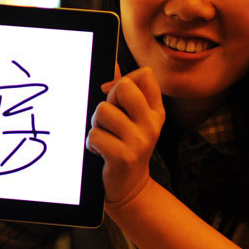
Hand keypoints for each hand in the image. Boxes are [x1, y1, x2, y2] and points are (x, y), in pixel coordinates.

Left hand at [86, 66, 164, 205]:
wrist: (129, 186)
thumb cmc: (125, 145)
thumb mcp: (131, 117)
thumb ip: (123, 90)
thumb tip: (112, 62)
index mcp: (156, 110)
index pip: (145, 75)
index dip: (124, 81)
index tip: (118, 99)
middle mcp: (152, 124)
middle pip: (124, 87)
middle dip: (108, 101)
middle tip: (109, 120)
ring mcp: (140, 141)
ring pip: (103, 111)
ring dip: (96, 125)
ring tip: (105, 137)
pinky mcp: (124, 156)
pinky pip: (95, 135)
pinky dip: (92, 144)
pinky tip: (101, 152)